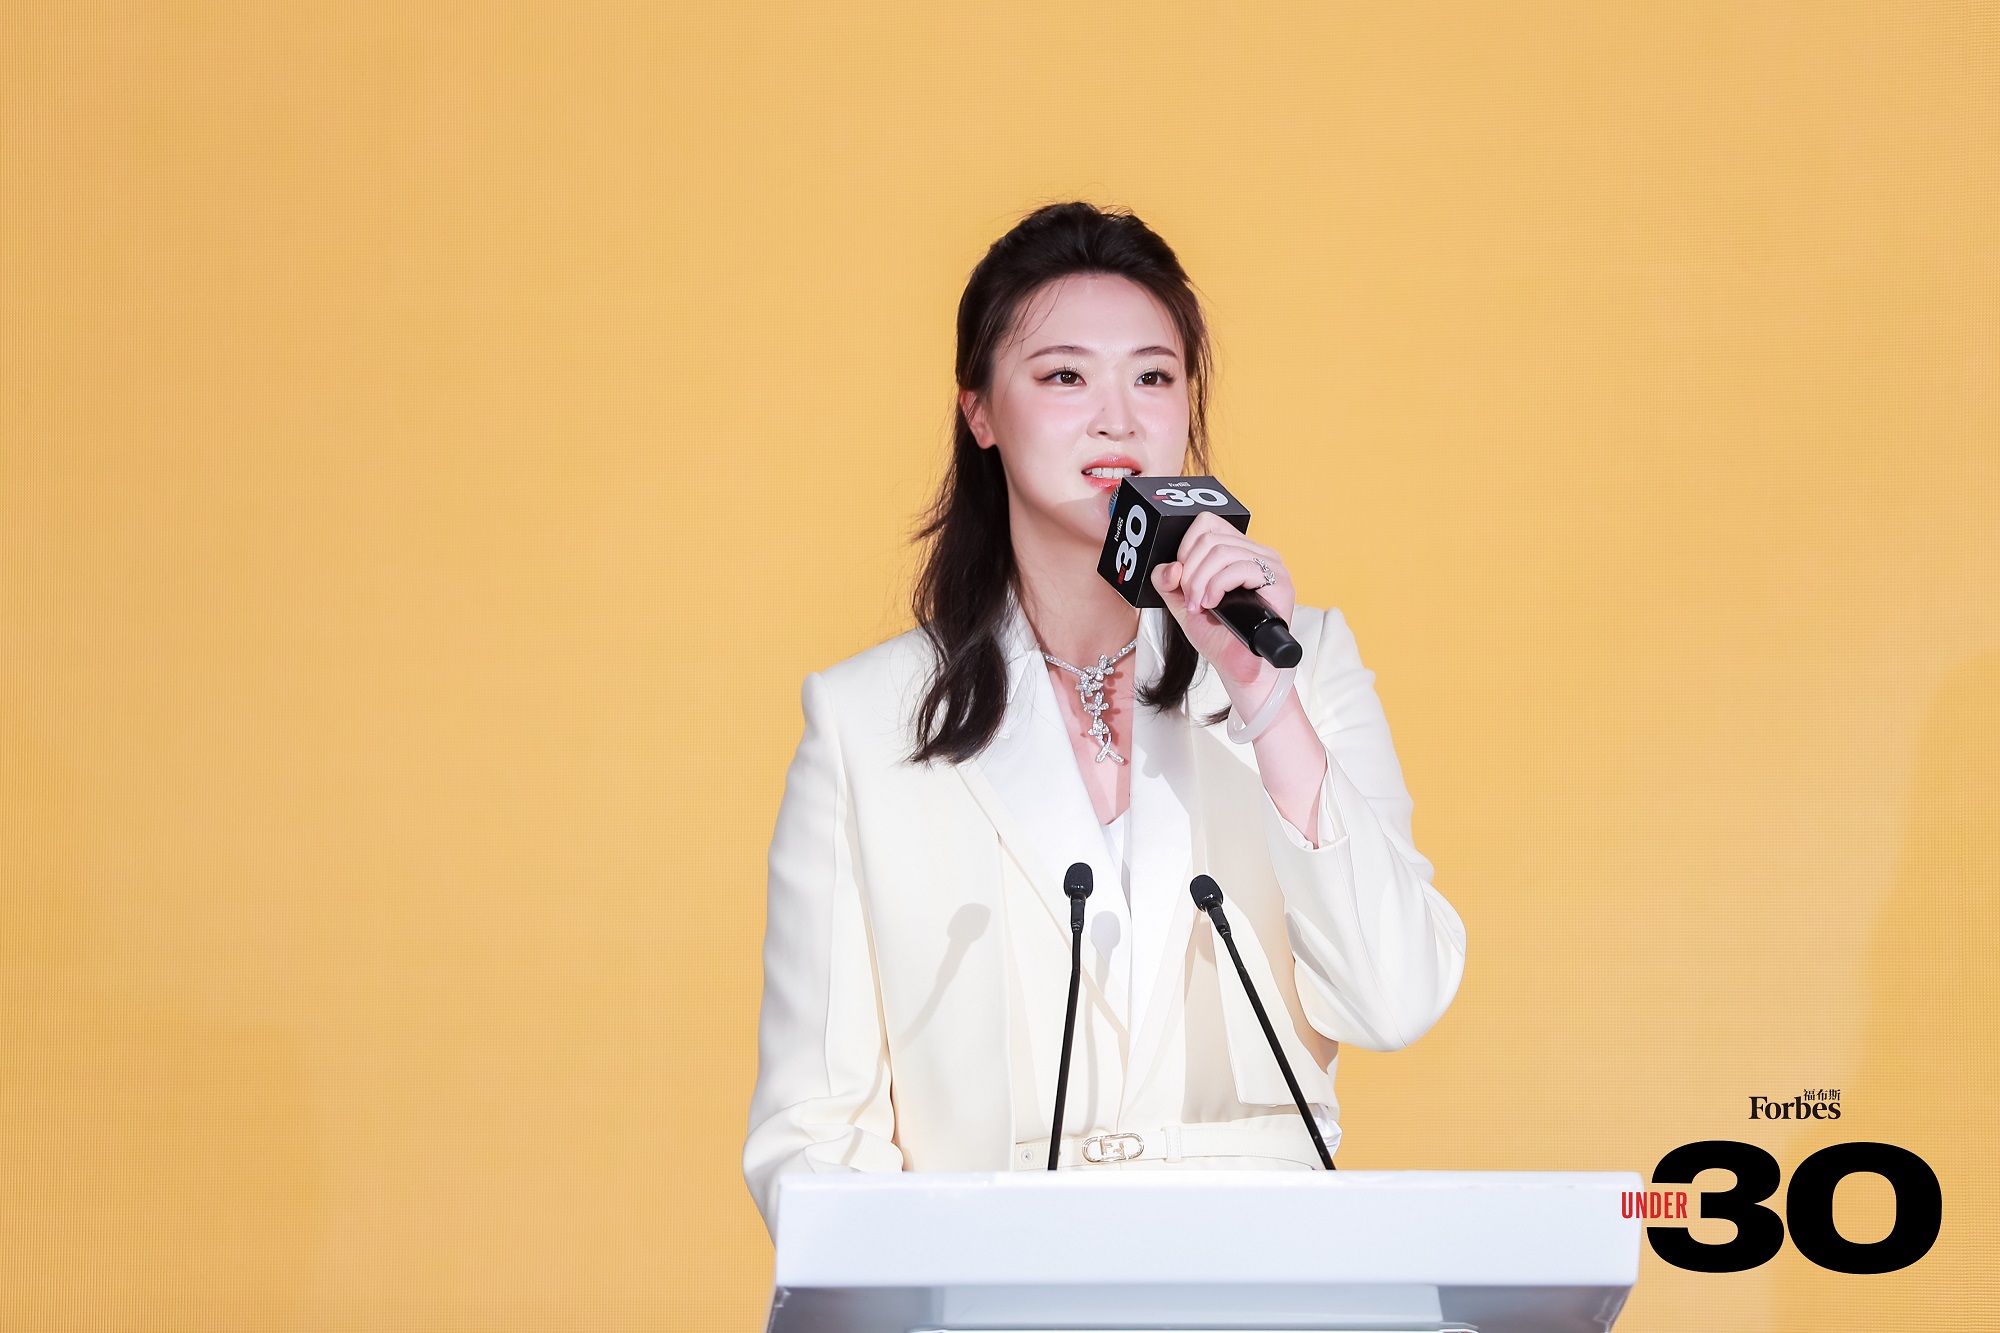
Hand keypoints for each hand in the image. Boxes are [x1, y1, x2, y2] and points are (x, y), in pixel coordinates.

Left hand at [1151, 512, 1295, 698]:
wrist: (1240, 669)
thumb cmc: (1219, 637)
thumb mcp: (1182, 604)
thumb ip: (1168, 582)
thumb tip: (1168, 567)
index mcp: (1238, 551)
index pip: (1207, 523)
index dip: (1185, 548)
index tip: (1181, 580)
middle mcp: (1257, 552)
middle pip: (1210, 536)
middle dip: (1190, 572)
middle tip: (1190, 600)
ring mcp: (1271, 565)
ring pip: (1222, 551)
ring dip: (1200, 582)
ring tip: (1199, 606)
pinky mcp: (1280, 582)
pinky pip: (1241, 568)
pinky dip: (1217, 586)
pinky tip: (1212, 605)